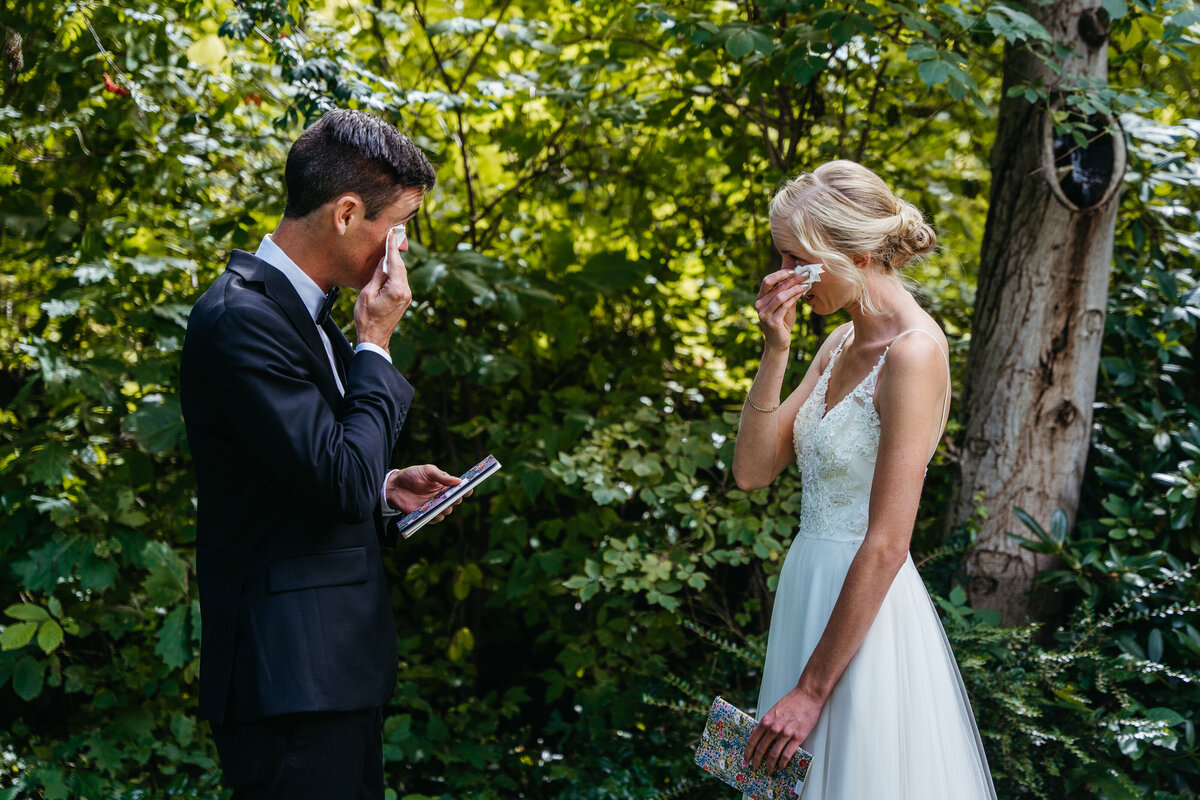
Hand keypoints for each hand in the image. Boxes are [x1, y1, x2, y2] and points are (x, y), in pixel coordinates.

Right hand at [354, 231, 411, 351]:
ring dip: (395, 261)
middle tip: (394, 234)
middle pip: (401, 266)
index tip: (393, 234)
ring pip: (401, 273)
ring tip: (391, 246)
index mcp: (396, 289)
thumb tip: (384, 260)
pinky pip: (400, 280)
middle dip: (395, 251)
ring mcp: (407, 296)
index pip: (395, 263)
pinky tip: (390, 265)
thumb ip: (378, 275)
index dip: (392, 247)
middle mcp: (405, 291)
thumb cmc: (366, 318)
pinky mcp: (405, 299)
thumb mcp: (367, 293)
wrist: (375, 338)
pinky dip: (395, 271)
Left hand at [386, 465, 469, 523]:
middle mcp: (442, 496)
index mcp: (445, 485)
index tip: (468, 489)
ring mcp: (434, 506)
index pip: (460, 488)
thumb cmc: (412, 475)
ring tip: (442, 505)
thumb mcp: (427, 471)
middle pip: (455, 501)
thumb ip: (442, 476)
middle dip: (456, 499)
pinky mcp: (426, 515)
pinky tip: (431, 513)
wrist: (394, 486)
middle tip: (454, 497)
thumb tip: (458, 481)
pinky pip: (435, 519)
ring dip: (445, 509)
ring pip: (446, 511)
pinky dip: (435, 517)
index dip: (466, 489)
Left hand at [743, 685, 822, 773]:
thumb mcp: (774, 710)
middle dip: (757, 760)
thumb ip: (767, 722)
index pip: (753, 739)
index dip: (748, 751)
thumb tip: (760, 735)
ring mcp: (786, 733)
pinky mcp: (798, 737)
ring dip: (769, 765)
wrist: (807, 696)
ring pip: (773, 754)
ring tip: (768, 770)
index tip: (747, 758)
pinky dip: (783, 762)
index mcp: (766, 720)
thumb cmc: (791, 702)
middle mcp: (774, 727)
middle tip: (755, 767)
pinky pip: (787, 754)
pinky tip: (781, 766)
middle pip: (761, 749)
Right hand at [755, 268, 810, 352]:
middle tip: (805, 274)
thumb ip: (788, 292)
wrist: (779, 342)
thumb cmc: (783, 322)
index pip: (768, 281)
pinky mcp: (772, 322)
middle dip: (791, 279)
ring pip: (780, 296)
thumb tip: (798, 275)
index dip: (780, 274)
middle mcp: (760, 305)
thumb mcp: (786, 305)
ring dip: (795, 288)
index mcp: (761, 298)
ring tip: (806, 284)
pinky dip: (794, 298)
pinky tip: (802, 294)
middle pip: (774, 287)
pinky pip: (784, 306)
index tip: (794, 270)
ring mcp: (764, 314)